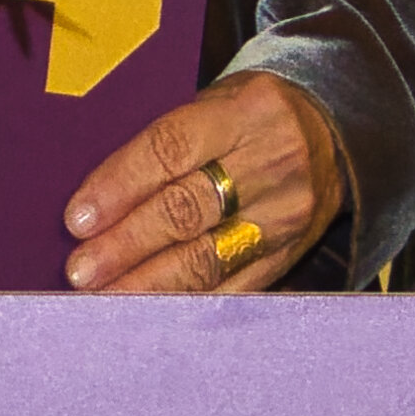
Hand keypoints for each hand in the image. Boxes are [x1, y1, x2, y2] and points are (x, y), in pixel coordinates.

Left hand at [67, 68, 346, 293]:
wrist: (335, 136)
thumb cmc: (251, 118)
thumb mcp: (217, 103)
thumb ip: (164, 144)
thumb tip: (95, 201)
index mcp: (245, 110)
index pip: (171, 148)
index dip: (120, 185)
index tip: (78, 219)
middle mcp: (271, 162)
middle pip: (187, 208)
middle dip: (126, 244)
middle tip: (81, 269)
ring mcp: (285, 215)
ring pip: (208, 257)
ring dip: (148, 282)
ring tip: (104, 296)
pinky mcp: (290, 255)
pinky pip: (232, 288)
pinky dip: (185, 303)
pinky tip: (149, 312)